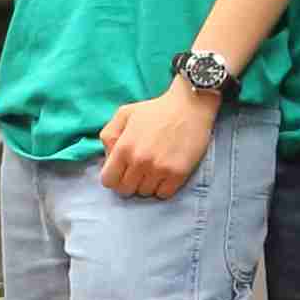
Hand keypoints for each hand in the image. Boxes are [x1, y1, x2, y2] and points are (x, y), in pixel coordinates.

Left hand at [96, 80, 216, 198]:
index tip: (122, 171)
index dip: (114, 177)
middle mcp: (139, 161)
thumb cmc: (156, 110)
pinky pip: (163, 194)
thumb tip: (108, 158)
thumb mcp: (124, 114)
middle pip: (126, 190)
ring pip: (145, 193)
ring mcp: (159, 169)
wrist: (190, 106)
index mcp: (124, 148)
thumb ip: (109, 136)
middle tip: (139, 170)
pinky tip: (166, 172)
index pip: (108, 181)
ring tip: (154, 167)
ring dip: (147, 183)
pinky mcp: (178, 174)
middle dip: (129, 182)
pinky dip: (163, 187)